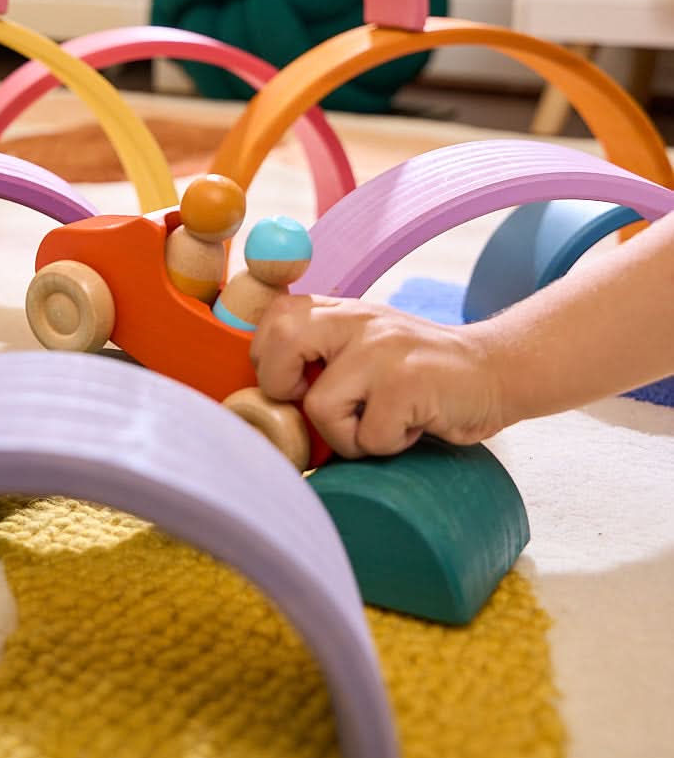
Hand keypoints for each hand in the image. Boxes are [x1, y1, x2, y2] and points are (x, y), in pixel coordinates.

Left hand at [251, 295, 505, 458]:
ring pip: (320, 407)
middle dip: (283, 390)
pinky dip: (388, 446)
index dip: (270, 362)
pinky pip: (368, 436)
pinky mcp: (408, 382)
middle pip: (279, 345)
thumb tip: (259, 401)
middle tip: (322, 409)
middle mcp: (357, 321)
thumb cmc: (420, 376)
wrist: (497, 371)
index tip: (297, 386)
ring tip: (381, 424)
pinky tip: (412, 427)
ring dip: (348, 437)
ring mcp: (382, 349)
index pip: (274, 319)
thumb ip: (322, 354)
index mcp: (340, 311)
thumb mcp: (367, 347)